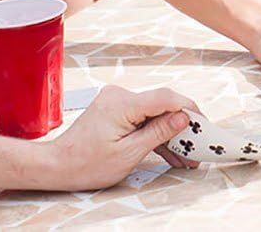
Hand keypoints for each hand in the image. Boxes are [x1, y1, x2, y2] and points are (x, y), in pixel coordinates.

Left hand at [47, 85, 199, 190]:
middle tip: (197, 146)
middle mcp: (119, 95)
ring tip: (184, 156)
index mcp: (122, 104)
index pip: (165, 97)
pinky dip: (153, 132)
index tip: (203, 124)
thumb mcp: (128, 154)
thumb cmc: (86, 164)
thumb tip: (183, 117)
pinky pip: (142, 117)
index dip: (188, 108)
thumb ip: (158, 132)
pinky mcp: (115, 109)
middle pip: (161, 105)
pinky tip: (168, 150)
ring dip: (168, 133)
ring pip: (153, 113)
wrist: (57, 165)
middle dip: (181, 127)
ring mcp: (117, 101)